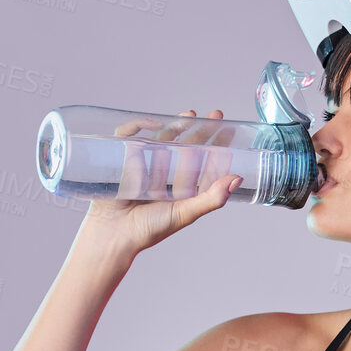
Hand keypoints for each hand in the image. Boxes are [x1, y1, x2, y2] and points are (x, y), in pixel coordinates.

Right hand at [78, 108, 239, 256]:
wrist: (114, 235)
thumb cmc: (149, 229)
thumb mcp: (184, 213)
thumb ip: (211, 198)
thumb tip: (237, 179)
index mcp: (179, 188)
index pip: (202, 162)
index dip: (216, 146)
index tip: (229, 131)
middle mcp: (163, 175)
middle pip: (185, 145)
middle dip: (201, 129)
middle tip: (215, 115)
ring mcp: (142, 165)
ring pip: (161, 137)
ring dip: (175, 124)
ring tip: (190, 115)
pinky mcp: (122, 159)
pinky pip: (130, 136)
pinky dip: (140, 126)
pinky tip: (155, 123)